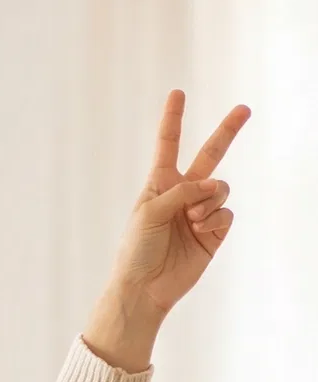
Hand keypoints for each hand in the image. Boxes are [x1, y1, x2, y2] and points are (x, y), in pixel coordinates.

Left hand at [84, 89, 249, 371]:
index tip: (177, 93)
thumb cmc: (137, 250)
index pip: (168, 145)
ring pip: (221, 188)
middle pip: (210, 155)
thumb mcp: (151, 212)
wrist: (145, 288)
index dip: (173, 119)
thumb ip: (182, 192)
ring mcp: (200, 212)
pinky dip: (215, 218)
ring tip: (192, 220)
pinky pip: (226, 212)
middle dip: (227, 132)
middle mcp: (182, 194)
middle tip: (244, 109)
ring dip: (209, 200)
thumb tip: (215, 186)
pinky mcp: (214, 232)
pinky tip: (201, 229)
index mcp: (159, 184)